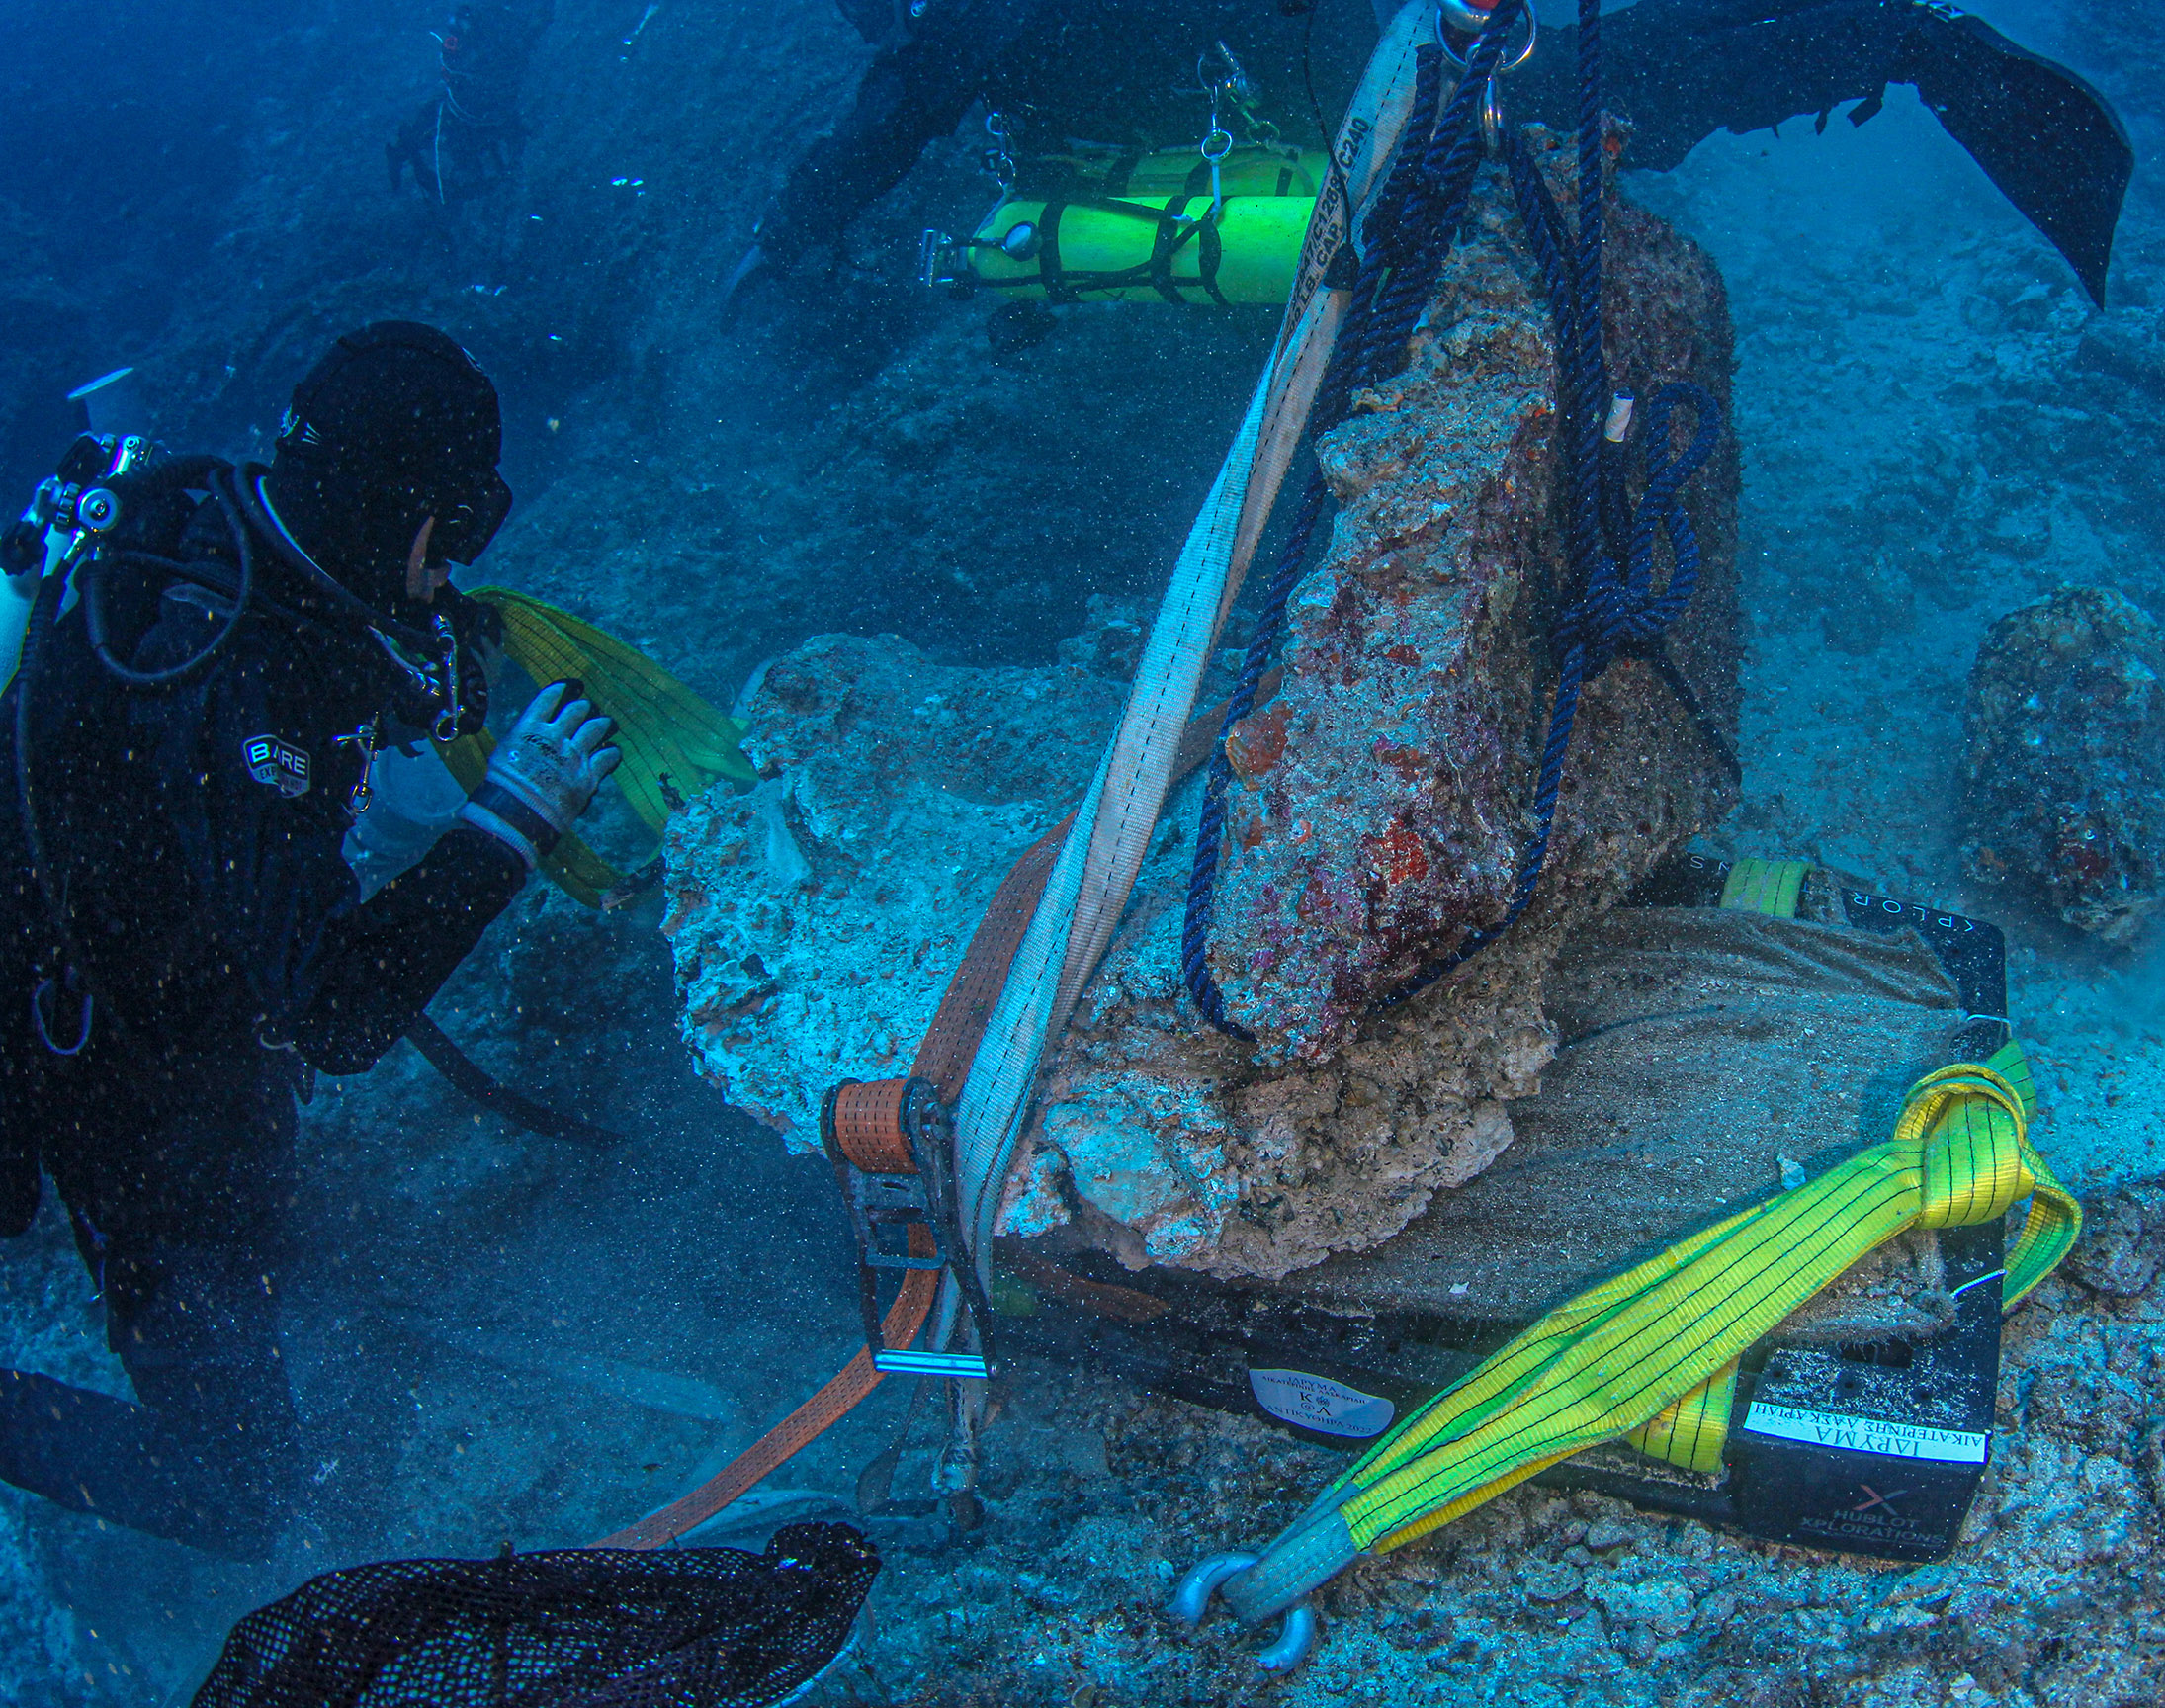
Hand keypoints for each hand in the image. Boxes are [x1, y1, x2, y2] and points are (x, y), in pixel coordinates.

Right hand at [456, 680, 620, 868]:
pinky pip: (608, 758)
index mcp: (529, 728)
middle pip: (577, 710)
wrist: (516, 813)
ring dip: (604, 724)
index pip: (549, 697)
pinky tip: (614, 752)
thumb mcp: (505, 754)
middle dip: (585, 707)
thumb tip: (530, 738)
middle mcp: (554, 736)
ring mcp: (573, 755)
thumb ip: (523, 741)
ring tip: (609, 723)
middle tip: (588, 708)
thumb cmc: (502, 788)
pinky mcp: (587, 776)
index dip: (563, 689)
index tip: (570, 686)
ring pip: (596, 728)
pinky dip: (613, 753)